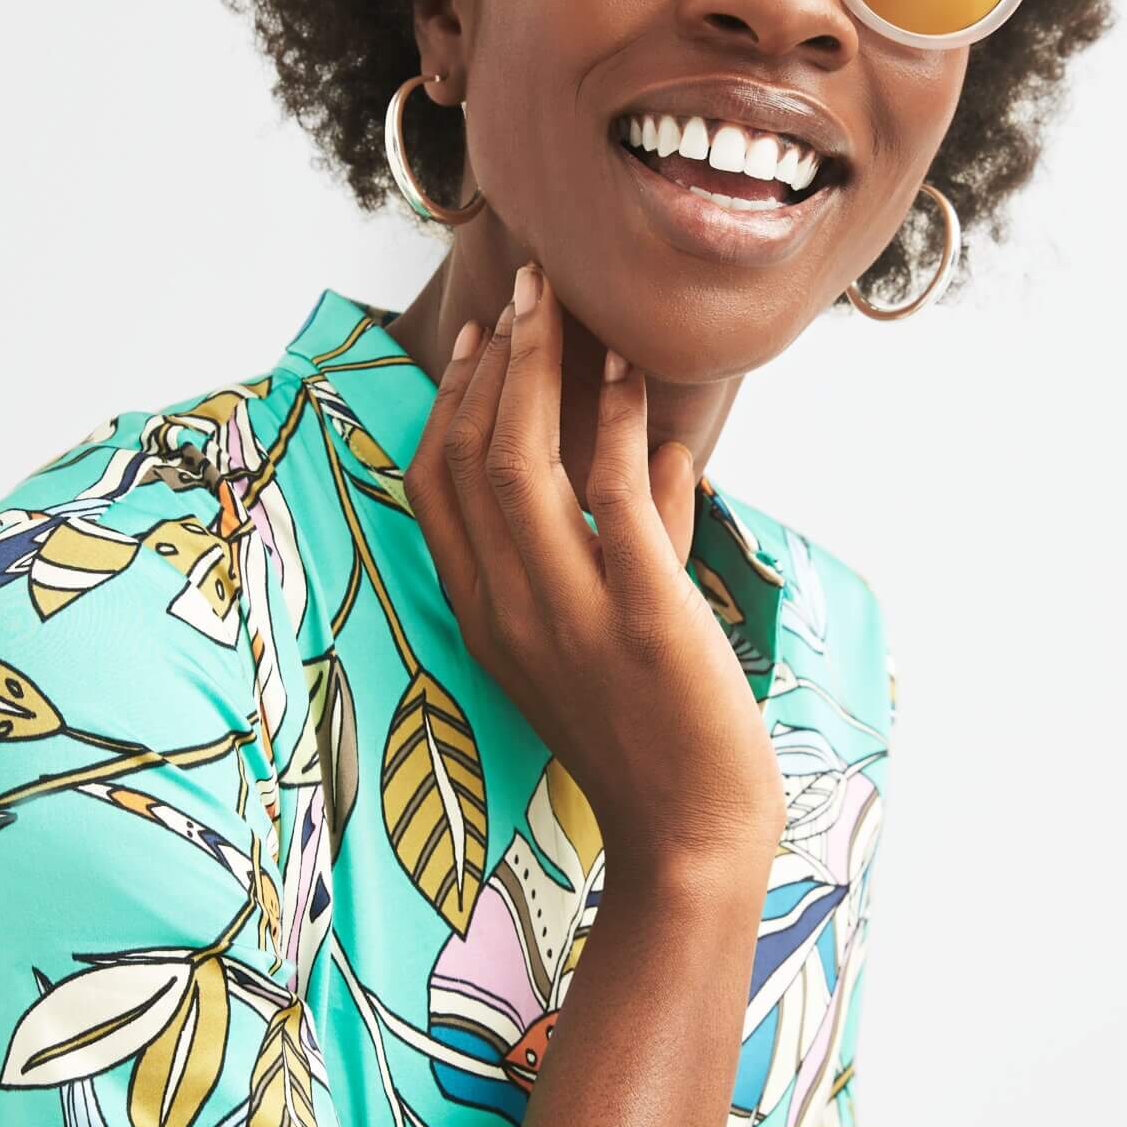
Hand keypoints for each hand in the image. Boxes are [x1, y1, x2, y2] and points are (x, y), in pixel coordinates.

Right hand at [404, 262, 787, 877]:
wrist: (692, 839)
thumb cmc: (660, 741)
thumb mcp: (616, 636)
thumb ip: (633, 543)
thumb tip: (660, 458)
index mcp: (487, 619)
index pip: (435, 489)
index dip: (453, 403)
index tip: (485, 340)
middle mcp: (509, 613)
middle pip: (467, 461)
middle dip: (493, 362)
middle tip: (526, 287)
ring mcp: (567, 617)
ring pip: (518, 467)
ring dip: (538, 372)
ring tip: (561, 304)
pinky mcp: (638, 618)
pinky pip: (609, 500)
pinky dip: (615, 425)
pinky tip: (632, 372)